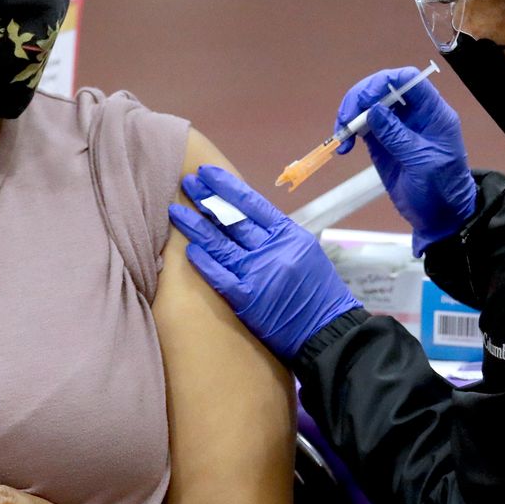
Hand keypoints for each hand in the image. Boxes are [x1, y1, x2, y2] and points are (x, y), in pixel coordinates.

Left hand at [168, 164, 361, 359]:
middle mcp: (273, 250)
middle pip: (233, 219)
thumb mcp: (304, 251)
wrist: (329, 331)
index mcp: (289, 234)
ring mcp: (260, 274)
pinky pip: (220, 277)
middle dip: (207, 199)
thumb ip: (277, 234)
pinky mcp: (249, 300)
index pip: (252, 203)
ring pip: (220, 244)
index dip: (226, 186)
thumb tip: (244, 215)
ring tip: (176, 211)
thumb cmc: (317, 291)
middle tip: (187, 183)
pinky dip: (204, 263)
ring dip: (196, 227)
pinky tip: (188, 250)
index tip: (206, 173)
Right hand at [335, 67, 476, 254]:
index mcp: (432, 113)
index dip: (384, 82)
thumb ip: (398, 136)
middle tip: (346, 118)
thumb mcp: (422, 163)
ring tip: (341, 135)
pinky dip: (348, 132)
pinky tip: (343, 146)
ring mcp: (395, 127)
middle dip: (360, 98)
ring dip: (350, 115)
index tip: (365, 99)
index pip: (408, 80)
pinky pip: (361, 126)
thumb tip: (373, 110)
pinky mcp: (381, 142)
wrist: (439, 217)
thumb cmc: (441, 189)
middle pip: (383, 88)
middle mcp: (413, 114)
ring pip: (368, 105)